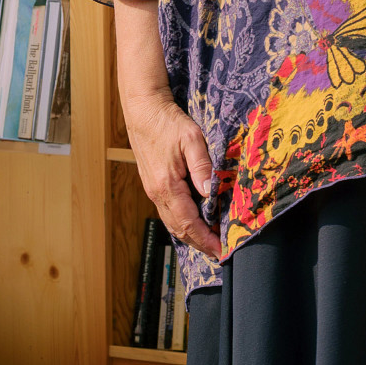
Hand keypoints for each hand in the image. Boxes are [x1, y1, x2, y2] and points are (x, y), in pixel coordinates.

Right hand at [122, 86, 222, 257]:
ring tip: (211, 243)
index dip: (206, 240)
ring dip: (191, 236)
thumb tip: (210, 193)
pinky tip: (195, 224)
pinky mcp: (153, 186)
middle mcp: (157, 193)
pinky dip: (183, 224)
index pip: (189, 223)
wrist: (143, 111)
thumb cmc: (168, 123)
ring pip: (172, 223)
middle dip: (200, 244)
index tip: (221, 251)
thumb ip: (202, 167)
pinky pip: (168, 213)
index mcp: (167, 186)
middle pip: (180, 229)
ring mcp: (153, 191)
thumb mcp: (191, 139)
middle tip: (220, 253)